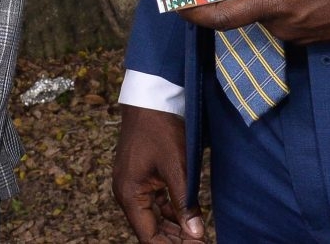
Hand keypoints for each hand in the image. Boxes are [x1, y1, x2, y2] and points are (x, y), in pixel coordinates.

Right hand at [113, 105, 203, 242]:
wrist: (149, 99)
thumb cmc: (160, 129)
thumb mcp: (177, 166)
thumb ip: (186, 202)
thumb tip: (196, 233)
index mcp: (130, 194)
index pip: (149, 237)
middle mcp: (127, 194)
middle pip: (151, 230)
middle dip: (176, 240)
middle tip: (202, 243)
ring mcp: (133, 185)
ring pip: (154, 218)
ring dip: (175, 228)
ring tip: (198, 236)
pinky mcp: (141, 178)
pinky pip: (156, 203)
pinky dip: (171, 212)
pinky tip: (189, 218)